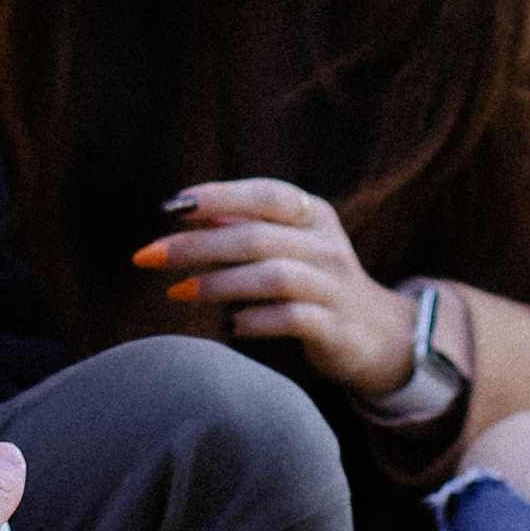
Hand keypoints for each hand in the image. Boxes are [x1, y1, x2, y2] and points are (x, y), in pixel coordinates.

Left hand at [134, 179, 418, 395]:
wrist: (380, 336)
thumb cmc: (315, 283)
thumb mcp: (287, 246)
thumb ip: (244, 227)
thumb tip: (186, 212)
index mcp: (314, 216)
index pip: (265, 194)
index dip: (218, 196)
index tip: (170, 206)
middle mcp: (327, 245)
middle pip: (256, 237)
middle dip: (196, 246)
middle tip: (149, 256)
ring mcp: (334, 287)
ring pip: (273, 276)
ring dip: (218, 284)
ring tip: (178, 293)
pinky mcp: (336, 327)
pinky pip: (292, 319)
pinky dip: (255, 320)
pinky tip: (230, 326)